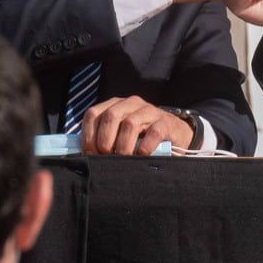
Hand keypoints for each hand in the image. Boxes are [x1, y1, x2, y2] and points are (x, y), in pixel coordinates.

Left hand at [80, 96, 194, 155]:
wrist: (175, 135)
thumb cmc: (143, 138)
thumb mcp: (121, 135)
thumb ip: (105, 139)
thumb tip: (86, 155)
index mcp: (116, 105)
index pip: (94, 114)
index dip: (88, 135)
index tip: (90, 153)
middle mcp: (131, 103)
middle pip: (110, 116)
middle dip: (104, 139)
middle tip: (106, 156)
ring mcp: (150, 111)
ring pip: (130, 123)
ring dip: (123, 145)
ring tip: (123, 159)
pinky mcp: (166, 123)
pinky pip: (153, 133)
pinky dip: (144, 147)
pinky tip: (142, 156)